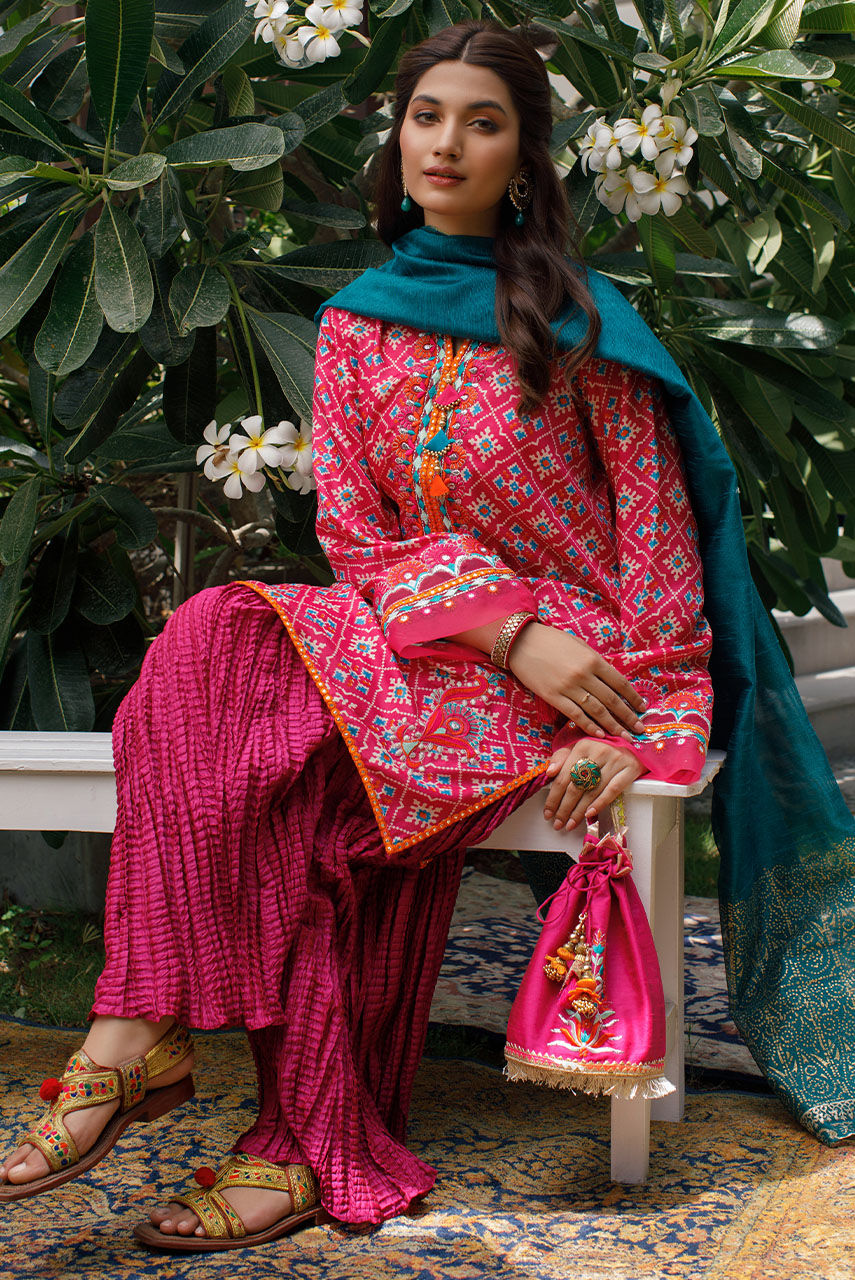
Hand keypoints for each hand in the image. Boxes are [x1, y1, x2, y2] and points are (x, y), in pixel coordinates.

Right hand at [507, 623, 646, 739]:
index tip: (643, 708)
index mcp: (593, 660)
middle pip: (611, 700)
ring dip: (612, 725)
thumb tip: (611, 681)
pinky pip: (575, 715)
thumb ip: (595, 662)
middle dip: (628, 716)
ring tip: (624, 736)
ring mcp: (568, 687)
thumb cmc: (552, 641)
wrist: (521, 642)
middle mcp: (584, 675)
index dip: (633, 697)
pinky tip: (600, 734)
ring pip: (596, 710)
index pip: (619, 683)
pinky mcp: (553, 697)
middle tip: (639, 730)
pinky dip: (589, 726)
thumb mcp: (579, 645)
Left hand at [542, 739, 642, 830]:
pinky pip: (613, 790)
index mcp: (583, 746)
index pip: (564, 777)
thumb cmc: (602, 749)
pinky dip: (600, 803)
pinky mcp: (630, 769)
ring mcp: (616, 760)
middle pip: (577, 786)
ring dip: (579, 811)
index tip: (547, 812)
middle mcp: (599, 752)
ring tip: (570, 824)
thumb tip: (549, 772)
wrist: (634, 744)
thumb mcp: (580, 748)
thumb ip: (562, 757)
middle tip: (557, 823)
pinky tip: (589, 814)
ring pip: (593, 791)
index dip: (553, 797)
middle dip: (564, 808)